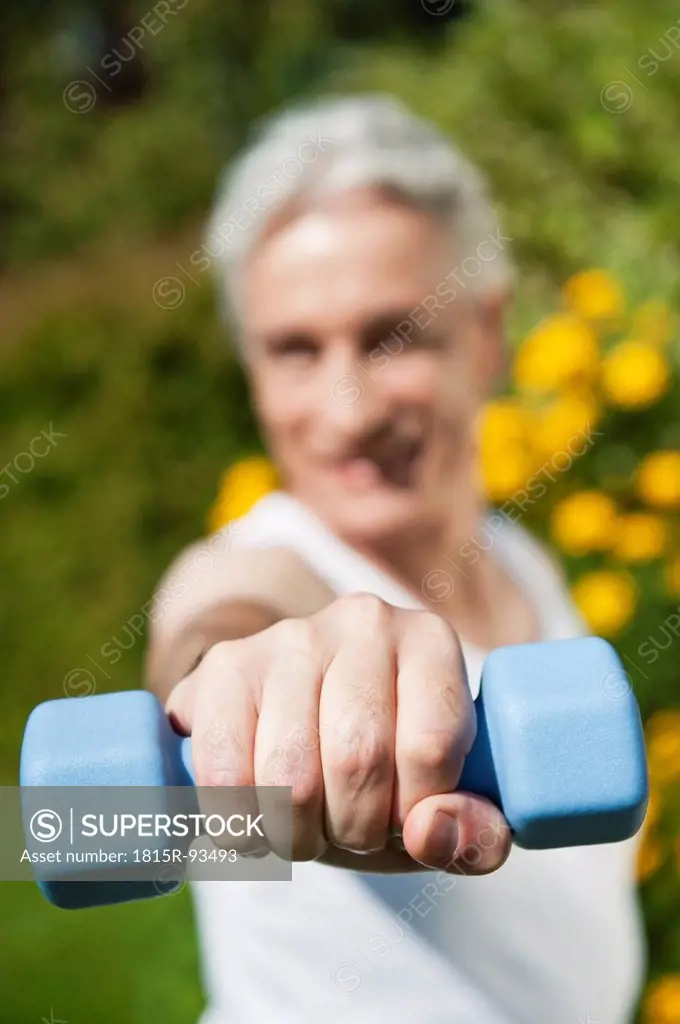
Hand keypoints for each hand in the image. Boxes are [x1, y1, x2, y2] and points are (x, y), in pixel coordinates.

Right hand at [166, 593, 511, 874]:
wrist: (295, 732)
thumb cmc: (385, 773)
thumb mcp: (441, 810)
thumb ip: (473, 836)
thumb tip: (430, 834)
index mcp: (430, 642)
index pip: (431, 745)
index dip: (415, 811)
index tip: (403, 817)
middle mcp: (364, 622)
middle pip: (357, 759)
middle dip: (353, 826)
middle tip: (348, 827)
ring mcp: (288, 637)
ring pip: (290, 776)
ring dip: (295, 833)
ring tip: (303, 820)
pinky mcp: (225, 665)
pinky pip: (224, 773)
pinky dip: (239, 823)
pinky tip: (253, 814)